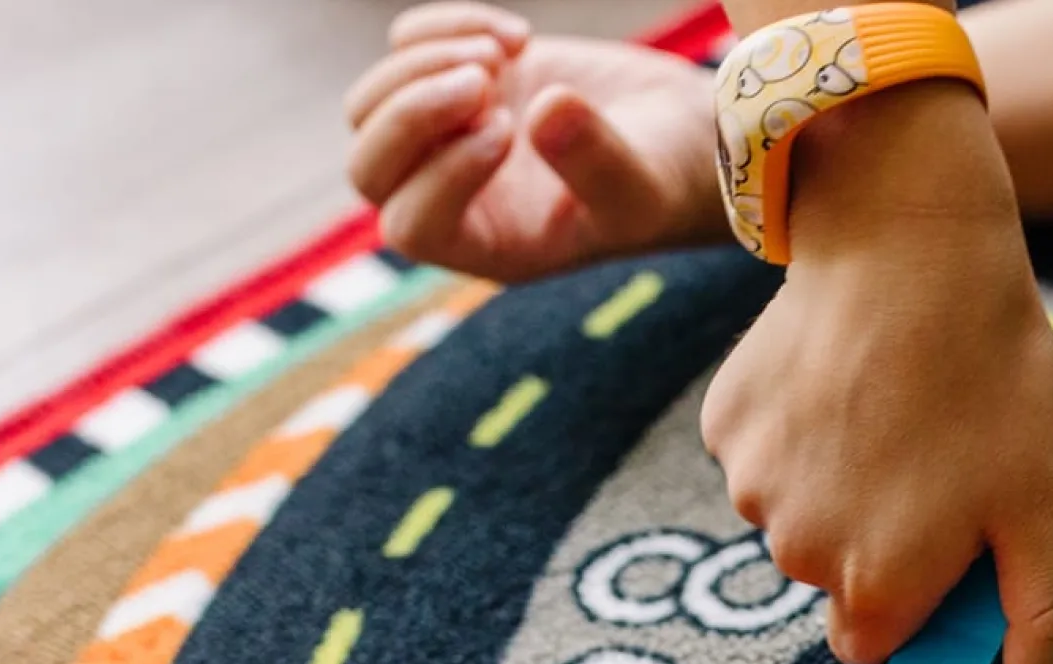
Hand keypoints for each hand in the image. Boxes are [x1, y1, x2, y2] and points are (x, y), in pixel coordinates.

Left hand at [346, 2, 722, 280]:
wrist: (683, 135)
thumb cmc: (667, 179)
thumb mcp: (642, 185)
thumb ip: (595, 161)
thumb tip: (541, 110)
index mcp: (490, 247)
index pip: (412, 224)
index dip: (441, 170)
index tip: (506, 129)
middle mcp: (457, 200)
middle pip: (369, 169)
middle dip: (411, 112)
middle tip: (485, 78)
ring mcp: (450, 138)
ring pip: (369, 107)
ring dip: (421, 64)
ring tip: (500, 55)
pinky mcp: (461, 81)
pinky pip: (405, 46)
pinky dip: (447, 26)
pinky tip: (517, 37)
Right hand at [701, 81, 1052, 663]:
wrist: (911, 238)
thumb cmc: (991, 374)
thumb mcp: (1041, 504)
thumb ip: (1039, 621)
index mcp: (872, 591)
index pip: (872, 643)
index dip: (910, 597)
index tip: (942, 540)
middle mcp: (796, 555)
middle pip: (832, 578)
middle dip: (875, 536)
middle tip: (930, 457)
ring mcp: (749, 488)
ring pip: (793, 515)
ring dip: (834, 481)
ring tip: (889, 410)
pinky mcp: (724, 423)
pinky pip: (759, 454)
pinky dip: (795, 430)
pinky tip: (840, 379)